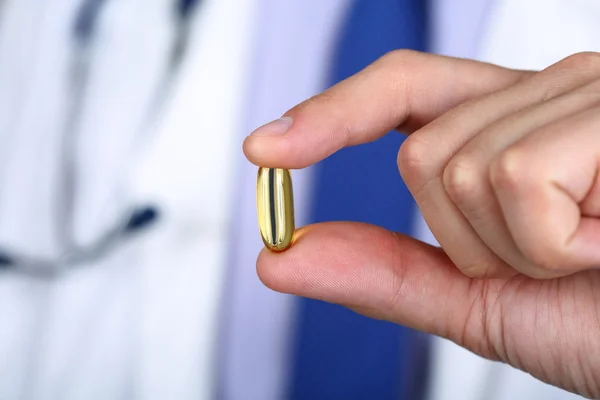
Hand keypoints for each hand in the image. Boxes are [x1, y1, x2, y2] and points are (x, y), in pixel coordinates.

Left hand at [243, 50, 599, 397]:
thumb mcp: (479, 298)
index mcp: (514, 128)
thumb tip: (284, 257)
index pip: (405, 90)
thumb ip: (382, 273)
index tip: (267, 149)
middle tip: (559, 259)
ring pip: (458, 167)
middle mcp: (547, 94)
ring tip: (593, 253)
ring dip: (518, 248)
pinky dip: (551, 242)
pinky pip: (514, 178)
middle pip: (421, 155)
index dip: (332, 115)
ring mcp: (583, 93)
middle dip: (474, 240)